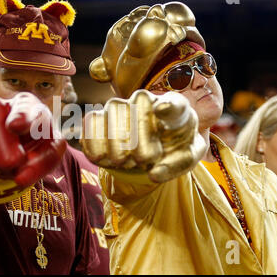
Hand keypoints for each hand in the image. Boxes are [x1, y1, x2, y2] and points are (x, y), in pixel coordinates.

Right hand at [0, 93, 65, 187]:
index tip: (15, 127)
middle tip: (10, 165)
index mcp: (28, 107)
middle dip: (2, 148)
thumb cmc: (33, 153)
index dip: (21, 115)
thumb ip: (43, 162)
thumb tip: (19, 177)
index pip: (26, 106)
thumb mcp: (48, 156)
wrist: (4, 166)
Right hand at [81, 90, 205, 182]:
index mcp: (176, 109)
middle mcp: (145, 100)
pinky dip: (94, 146)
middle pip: (135, 117)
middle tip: (143, 162)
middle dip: (136, 146)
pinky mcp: (102, 115)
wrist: (156, 143)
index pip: (175, 105)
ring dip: (115, 149)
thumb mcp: (186, 158)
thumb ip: (175, 166)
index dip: (168, 108)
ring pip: (110, 118)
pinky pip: (90, 125)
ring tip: (125, 162)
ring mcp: (120, 105)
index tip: (162, 111)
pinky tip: (102, 159)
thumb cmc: (174, 147)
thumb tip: (153, 175)